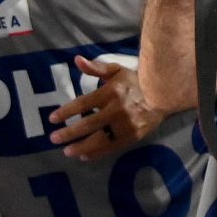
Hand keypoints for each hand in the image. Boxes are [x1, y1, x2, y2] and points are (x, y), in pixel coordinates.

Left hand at [50, 56, 166, 160]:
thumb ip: (96, 68)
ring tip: (67, 151)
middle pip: (88, 123)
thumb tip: (77, 60)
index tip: (53, 119)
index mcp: (111, 92)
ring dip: (81, 147)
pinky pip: (111, 147)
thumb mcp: (117, 71)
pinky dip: (97, 153)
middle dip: (69, 132)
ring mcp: (125, 125)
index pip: (83, 104)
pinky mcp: (132, 136)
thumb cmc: (136, 81)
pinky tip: (84, 156)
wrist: (164, 94)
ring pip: (99, 139)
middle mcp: (117, 109)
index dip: (67, 112)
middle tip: (53, 138)